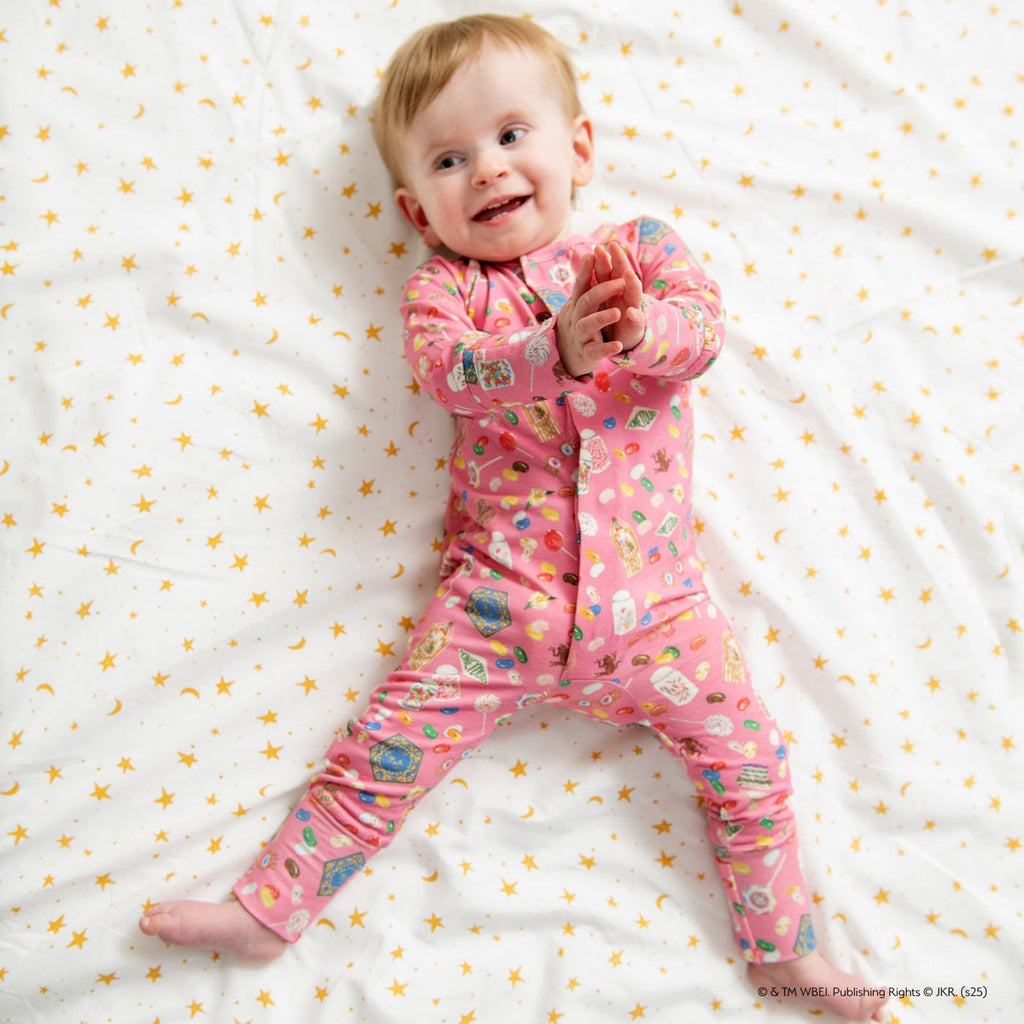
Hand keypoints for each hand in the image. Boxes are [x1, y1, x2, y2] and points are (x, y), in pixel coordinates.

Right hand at [556, 250, 636, 377]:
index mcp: (578, 304)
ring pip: (587, 325)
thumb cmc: (579, 324)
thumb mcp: (580, 304)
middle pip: (586, 301)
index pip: (581, 284)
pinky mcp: (587, 353)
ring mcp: (581, 335)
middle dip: (602, 290)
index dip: (585, 269)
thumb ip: (586, 283)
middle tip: (621, 282)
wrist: (567, 357)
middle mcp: (577, 318)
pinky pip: (595, 351)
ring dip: (602, 318)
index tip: (592, 252)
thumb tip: (590, 254)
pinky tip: (618, 345)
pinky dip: (606, 348)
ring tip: (617, 312)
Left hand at [592, 241, 645, 351]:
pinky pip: (637, 321)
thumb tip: (591, 255)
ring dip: (631, 283)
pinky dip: (635, 316)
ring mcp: (633, 309)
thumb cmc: (612, 315)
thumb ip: (601, 279)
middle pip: (625, 274)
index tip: (600, 245)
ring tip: (627, 273)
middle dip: (620, 261)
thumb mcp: (605, 297)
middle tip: (614, 246)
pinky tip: (630, 312)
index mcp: (617, 288)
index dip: (607, 258)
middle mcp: (627, 294)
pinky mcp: (636, 327)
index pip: (613, 269)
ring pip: (634, 293)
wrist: (621, 341)